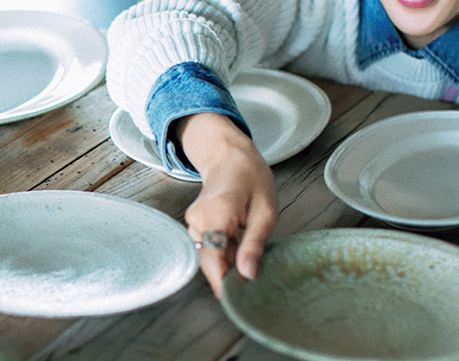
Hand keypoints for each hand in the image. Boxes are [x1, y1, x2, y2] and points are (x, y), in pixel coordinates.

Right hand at [173, 113, 277, 297]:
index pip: (212, 258)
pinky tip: (239, 235)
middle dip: (231, 272)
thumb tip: (247, 275)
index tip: (235, 302)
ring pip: (210, 255)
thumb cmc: (251, 178)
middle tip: (255, 270)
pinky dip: (225, 249)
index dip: (222, 284)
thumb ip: (255, 243)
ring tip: (249, 240)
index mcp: (217, 213)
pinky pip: (209, 246)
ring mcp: (193, 222)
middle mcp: (198, 219)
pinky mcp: (194, 225)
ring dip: (229, 259)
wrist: (229, 156)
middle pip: (211, 261)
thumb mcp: (265, 210)